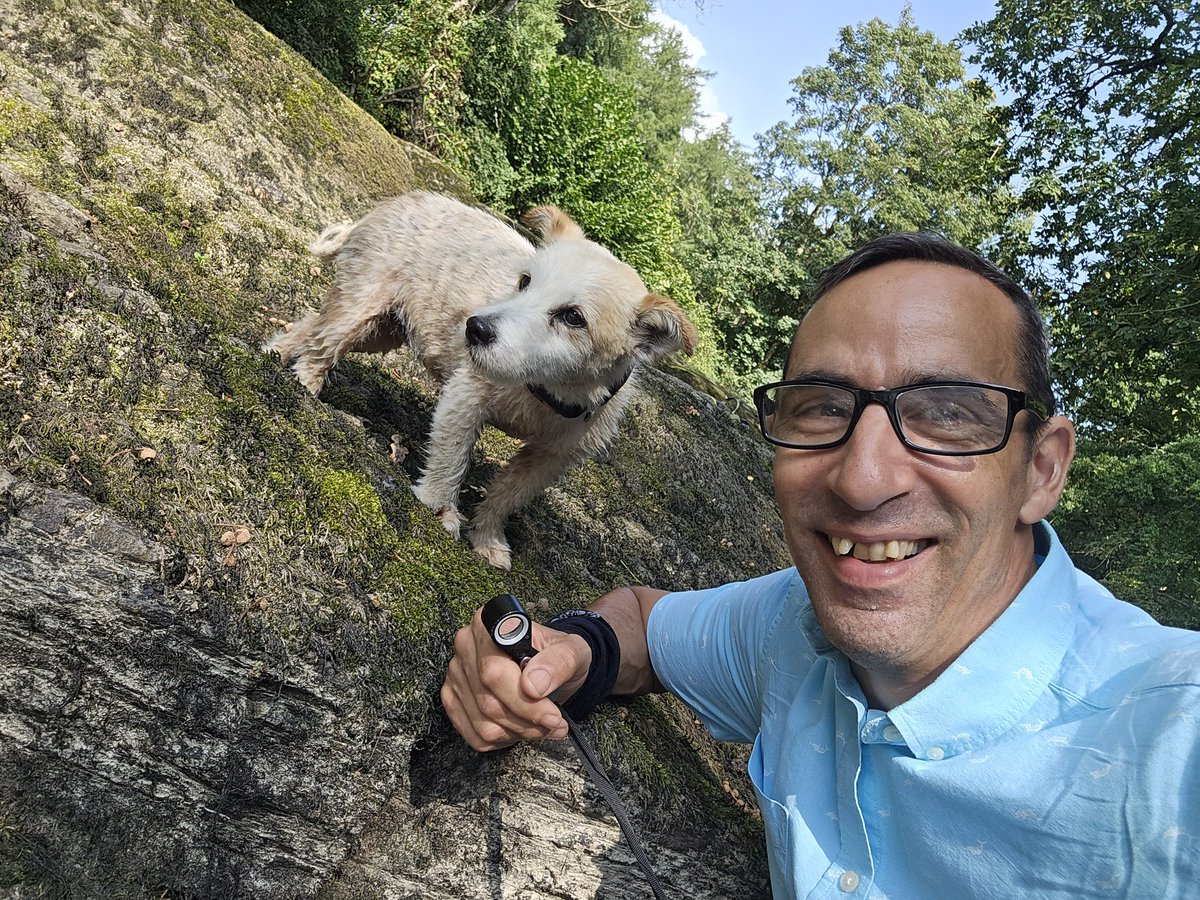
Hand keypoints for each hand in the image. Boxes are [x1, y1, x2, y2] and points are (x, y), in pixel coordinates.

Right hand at [441, 606, 591, 750]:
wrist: (551, 667)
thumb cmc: (558, 656)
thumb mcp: (572, 650)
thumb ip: (558, 661)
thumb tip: (534, 684)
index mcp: (490, 625)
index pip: (494, 672)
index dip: (523, 700)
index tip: (552, 714)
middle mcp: (466, 647)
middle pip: (488, 701)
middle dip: (527, 720)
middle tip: (556, 723)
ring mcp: (456, 675)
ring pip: (483, 724)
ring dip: (520, 733)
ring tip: (545, 726)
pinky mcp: (454, 700)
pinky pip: (475, 736)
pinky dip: (505, 740)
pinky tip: (522, 728)